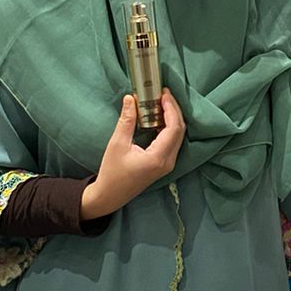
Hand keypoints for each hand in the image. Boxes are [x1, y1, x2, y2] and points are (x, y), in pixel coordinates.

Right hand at [81, 91, 185, 219]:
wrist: (110, 196)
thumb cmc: (111, 173)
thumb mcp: (117, 144)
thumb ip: (127, 120)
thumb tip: (130, 99)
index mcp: (158, 158)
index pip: (174, 128)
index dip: (171, 108)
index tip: (164, 94)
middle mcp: (167, 162)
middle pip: (180, 131)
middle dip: (174, 110)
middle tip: (164, 95)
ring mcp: (168, 165)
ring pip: (178, 137)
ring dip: (173, 118)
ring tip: (162, 103)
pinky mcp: (164, 165)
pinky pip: (173, 142)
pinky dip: (169, 128)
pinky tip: (159, 118)